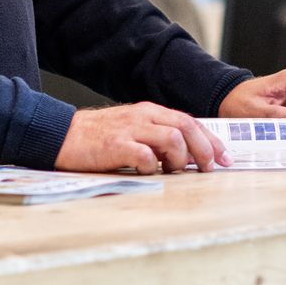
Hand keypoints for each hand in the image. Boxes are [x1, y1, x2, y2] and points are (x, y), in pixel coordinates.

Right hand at [54, 102, 229, 174]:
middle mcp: (143, 117)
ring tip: (175, 171)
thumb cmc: (98, 138)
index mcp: (149, 112)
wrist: (62, 134)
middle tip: (210, 168)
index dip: (210, 140)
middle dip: (204, 149)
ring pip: (172, 138)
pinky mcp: (116, 145)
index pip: (189, 121)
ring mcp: (130, 129)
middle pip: (186, 127)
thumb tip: (186, 157)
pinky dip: (153, 166)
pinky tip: (149, 172)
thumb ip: (156, 138)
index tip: (224, 158)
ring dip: (180, 158)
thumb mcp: (132, 130)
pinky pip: (145, 155)